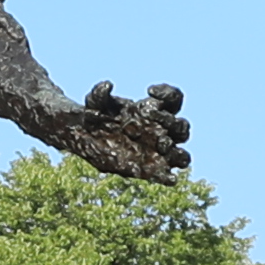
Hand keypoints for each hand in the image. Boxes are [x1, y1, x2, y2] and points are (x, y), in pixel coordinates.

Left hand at [55, 81, 189, 182]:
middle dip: (170, 122)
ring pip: (182, 155)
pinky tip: (168, 178)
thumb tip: (107, 86)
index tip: (149, 91)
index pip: (174, 101)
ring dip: (177, 152)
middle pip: (181, 128)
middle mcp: (159, 131)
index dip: (168, 94)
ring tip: (162, 145)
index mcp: (153, 112)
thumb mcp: (94, 102)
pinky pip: (166, 176)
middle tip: (150, 118)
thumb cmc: (94, 115)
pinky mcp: (147, 171)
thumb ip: (99, 94)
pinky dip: (169, 177)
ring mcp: (156, 153)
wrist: (82, 135)